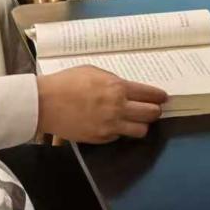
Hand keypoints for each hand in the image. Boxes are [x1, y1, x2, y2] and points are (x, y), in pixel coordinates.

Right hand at [36, 66, 166, 141]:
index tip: (164, 97)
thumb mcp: (93, 71)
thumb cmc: (67, 82)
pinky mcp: (101, 138)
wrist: (46, 103)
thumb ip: (112, 80)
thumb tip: (125, 88)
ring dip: (142, 125)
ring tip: (137, 120)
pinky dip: (121, 131)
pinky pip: (119, 136)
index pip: (149, 94)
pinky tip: (115, 125)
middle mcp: (118, 108)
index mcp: (117, 88)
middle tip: (154, 109)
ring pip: (140, 131)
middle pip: (150, 114)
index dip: (159, 96)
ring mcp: (110, 126)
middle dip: (155, 111)